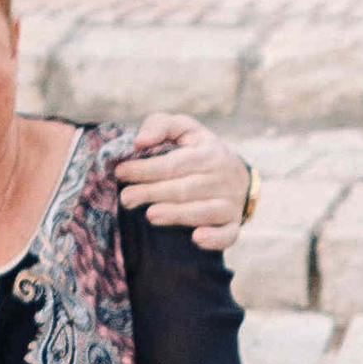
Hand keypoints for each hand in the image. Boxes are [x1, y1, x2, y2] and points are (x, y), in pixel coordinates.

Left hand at [114, 114, 250, 248]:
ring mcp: (229, 204)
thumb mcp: (185, 129)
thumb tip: (139, 141)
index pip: (174, 163)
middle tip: (126, 198)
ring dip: (177, 214)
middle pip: (185, 188)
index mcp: (208, 153)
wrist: (241, 178)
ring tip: (150, 216)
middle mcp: (221, 178)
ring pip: (202, 211)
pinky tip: (197, 238)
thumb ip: (160, 125)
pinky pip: (227, 234)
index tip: (121, 172)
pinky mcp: (233, 225)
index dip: (146, 168)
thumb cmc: (201, 151)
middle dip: (153, 193)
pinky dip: (214, 238)